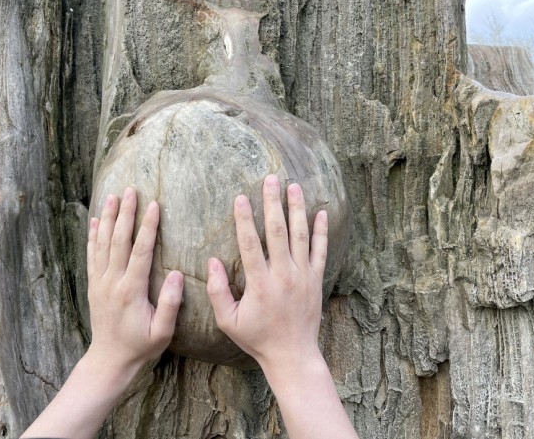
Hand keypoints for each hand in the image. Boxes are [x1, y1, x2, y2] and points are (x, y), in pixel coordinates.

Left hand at [86, 188, 183, 373]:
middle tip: (131, 190)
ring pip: (103, 243)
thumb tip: (176, 273)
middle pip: (119, 240)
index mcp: (131, 290)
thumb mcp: (162, 331)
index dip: (148, 226)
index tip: (154, 205)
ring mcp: (100, 282)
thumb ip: (170, 303)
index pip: (141, 251)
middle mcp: (113, 281)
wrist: (110, 358)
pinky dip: (93, 236)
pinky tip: (96, 220)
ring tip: (113, 196)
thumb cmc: (140, 345)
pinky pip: (92, 255)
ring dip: (109, 218)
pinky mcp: (94, 285)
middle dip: (126, 213)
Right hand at [206, 175, 327, 370]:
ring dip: (297, 209)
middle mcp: (283, 274)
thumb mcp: (228, 320)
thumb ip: (217, 291)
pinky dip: (321, 231)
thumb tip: (212, 262)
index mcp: (260, 283)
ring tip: (294, 186)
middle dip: (273, 202)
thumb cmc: (257, 338)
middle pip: (277, 231)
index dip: (244, 219)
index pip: (250, 243)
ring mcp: (302, 275)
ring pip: (300, 235)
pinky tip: (320, 213)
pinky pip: (320, 251)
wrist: (292, 354)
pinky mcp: (316, 280)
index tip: (240, 197)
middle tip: (271, 179)